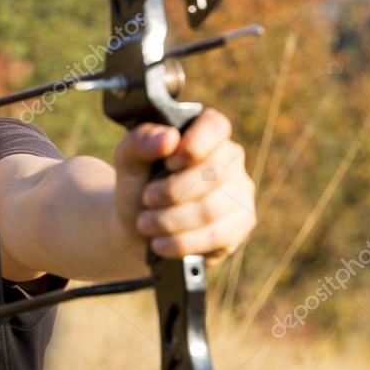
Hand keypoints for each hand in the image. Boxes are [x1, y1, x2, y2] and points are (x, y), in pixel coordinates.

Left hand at [113, 109, 255, 263]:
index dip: (195, 144)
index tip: (170, 162)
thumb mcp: (128, 160)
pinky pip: (218, 235)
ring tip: (145, 223)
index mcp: (205, 133)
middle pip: (213, 173)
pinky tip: (160, 243)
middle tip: (147, 199)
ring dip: (171, 220)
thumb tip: (168, 137)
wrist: (139, 225)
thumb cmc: (139, 184)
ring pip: (212, 208)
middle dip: (173, 191)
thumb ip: (140, 142)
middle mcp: (230, 159)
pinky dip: (183, 242)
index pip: (216, 126)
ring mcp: (240, 191)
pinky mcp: (241, 223)